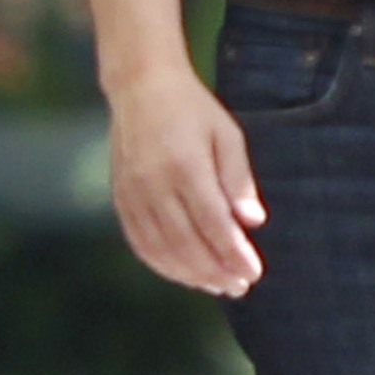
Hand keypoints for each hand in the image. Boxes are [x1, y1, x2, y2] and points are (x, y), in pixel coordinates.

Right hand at [106, 64, 264, 296]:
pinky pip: (140, 242)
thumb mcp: (227, 135)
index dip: (234, 254)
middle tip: (240, 287)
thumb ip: (239, 179)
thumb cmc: (193, 110)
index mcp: (185, 165)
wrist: (141, 87)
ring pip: (161, 249)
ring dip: (191, 274)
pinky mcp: (121, 198)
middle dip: (216, 271)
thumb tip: (253, 222)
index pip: (213, 223)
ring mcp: (133, 193)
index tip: (254, 273)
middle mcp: (155, 183)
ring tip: (217, 285)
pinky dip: (163, 264)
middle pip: (187, 243)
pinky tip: (184, 273)